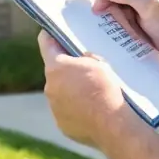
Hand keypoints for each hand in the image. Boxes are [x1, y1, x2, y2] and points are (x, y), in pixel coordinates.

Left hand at [38, 31, 135, 149]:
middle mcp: (50, 87)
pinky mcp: (62, 125)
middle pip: (55, 72)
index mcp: (56, 67)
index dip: (50, 36)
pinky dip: (76, 109)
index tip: (52, 33)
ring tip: (92, 93)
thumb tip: (82, 61)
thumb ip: (85, 58)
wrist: (112, 124)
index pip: (45, 44)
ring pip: (61, 93)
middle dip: (67, 69)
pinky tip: (93, 110)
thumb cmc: (106, 88)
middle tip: (86, 69)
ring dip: (72, 90)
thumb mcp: (100, 62)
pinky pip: (67, 111)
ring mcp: (54, 108)